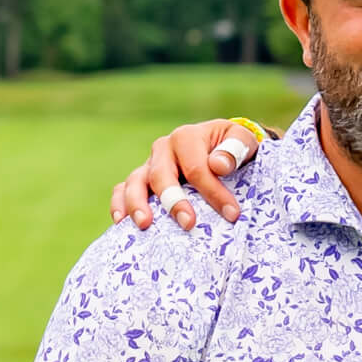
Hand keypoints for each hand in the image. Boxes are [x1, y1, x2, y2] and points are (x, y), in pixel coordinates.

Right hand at [108, 119, 252, 231]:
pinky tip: (122, 223)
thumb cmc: (232, 149)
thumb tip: (218, 165)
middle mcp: (163, 149)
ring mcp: (148, 165)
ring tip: (144, 224)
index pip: (197, 168)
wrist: (220, 150)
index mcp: (186, 137)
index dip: (213, 192)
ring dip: (137, 203)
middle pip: (161, 175)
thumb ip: (236, 147)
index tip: (231, 214)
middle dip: (174, 201)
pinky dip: (119, 204)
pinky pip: (122, 190)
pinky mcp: (140, 180)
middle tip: (189, 224)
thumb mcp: (242, 141)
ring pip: (135, 181)